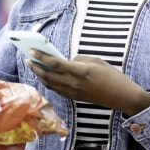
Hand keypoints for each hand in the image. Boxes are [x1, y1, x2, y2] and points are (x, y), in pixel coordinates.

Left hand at [29, 50, 149, 115]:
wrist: (121, 96)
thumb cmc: (112, 76)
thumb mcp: (97, 61)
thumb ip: (80, 59)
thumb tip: (68, 60)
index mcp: (80, 71)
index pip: (55, 63)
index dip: (41, 56)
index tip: (32, 50)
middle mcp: (74, 83)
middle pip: (48, 75)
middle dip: (36, 67)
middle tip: (28, 59)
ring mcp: (74, 92)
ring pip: (50, 84)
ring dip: (40, 76)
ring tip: (34, 67)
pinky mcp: (75, 98)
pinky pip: (57, 90)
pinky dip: (49, 83)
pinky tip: (46, 77)